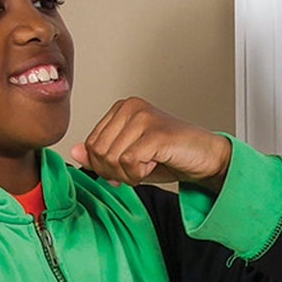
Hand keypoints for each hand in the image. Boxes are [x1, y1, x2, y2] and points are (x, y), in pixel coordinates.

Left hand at [70, 98, 230, 189]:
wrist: (206, 157)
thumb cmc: (171, 156)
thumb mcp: (128, 158)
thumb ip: (101, 154)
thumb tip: (74, 152)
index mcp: (122, 108)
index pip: (91, 144)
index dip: (104, 166)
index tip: (127, 167)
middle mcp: (130, 107)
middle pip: (98, 152)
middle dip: (115, 171)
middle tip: (139, 169)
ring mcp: (143, 118)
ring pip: (111, 158)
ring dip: (129, 174)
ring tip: (149, 165)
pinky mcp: (155, 132)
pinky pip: (129, 162)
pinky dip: (140, 173)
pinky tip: (155, 165)